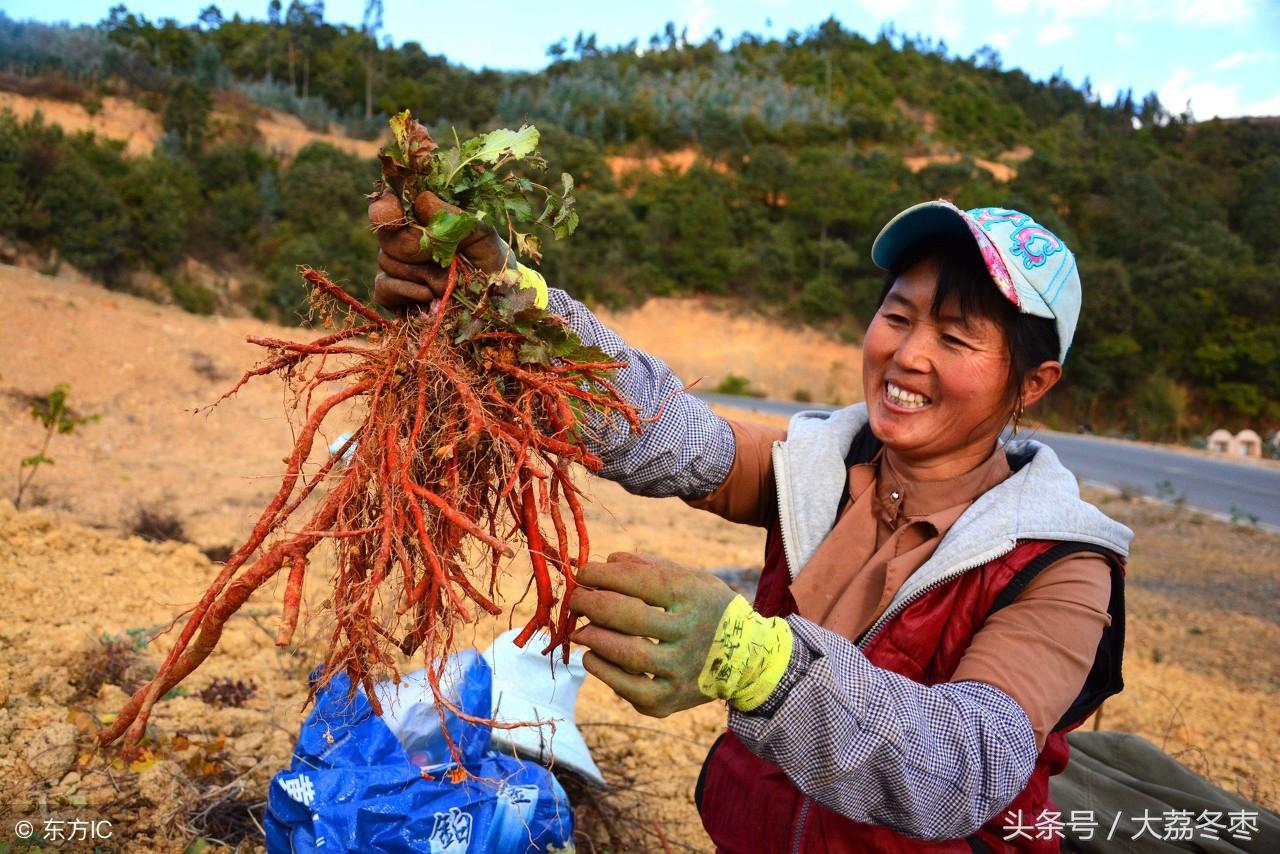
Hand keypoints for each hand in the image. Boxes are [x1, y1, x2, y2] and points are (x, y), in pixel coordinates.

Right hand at [368, 189, 515, 311]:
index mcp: (423, 217)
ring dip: (422, 274)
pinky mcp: (391, 295)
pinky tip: (429, 296)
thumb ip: (453, 215)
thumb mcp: (481, 233)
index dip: (386, 208)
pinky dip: (408, 292)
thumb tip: (421, 200)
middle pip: (387, 235)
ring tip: (448, 283)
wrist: (495, 306)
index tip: (394, 218)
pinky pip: (383, 287)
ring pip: (386, 261)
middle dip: (416, 249)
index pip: (391, 203)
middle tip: (446, 260)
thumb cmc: (490, 263)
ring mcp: (396, 266)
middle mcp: (404, 238)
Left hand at [569, 552, 736, 717]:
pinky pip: (629, 689)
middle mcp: (691, 634)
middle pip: (630, 617)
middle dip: (592, 603)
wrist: (749, 660)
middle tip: (575, 599)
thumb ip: (651, 567)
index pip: (641, 581)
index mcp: (694, 597)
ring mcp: (682, 670)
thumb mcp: (693, 579)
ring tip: (580, 628)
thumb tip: (608, 560)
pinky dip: (603, 671)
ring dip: (594, 637)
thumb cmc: (710, 610)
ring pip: (627, 655)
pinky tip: (592, 656)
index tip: (584, 573)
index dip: (604, 575)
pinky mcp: (670, 700)